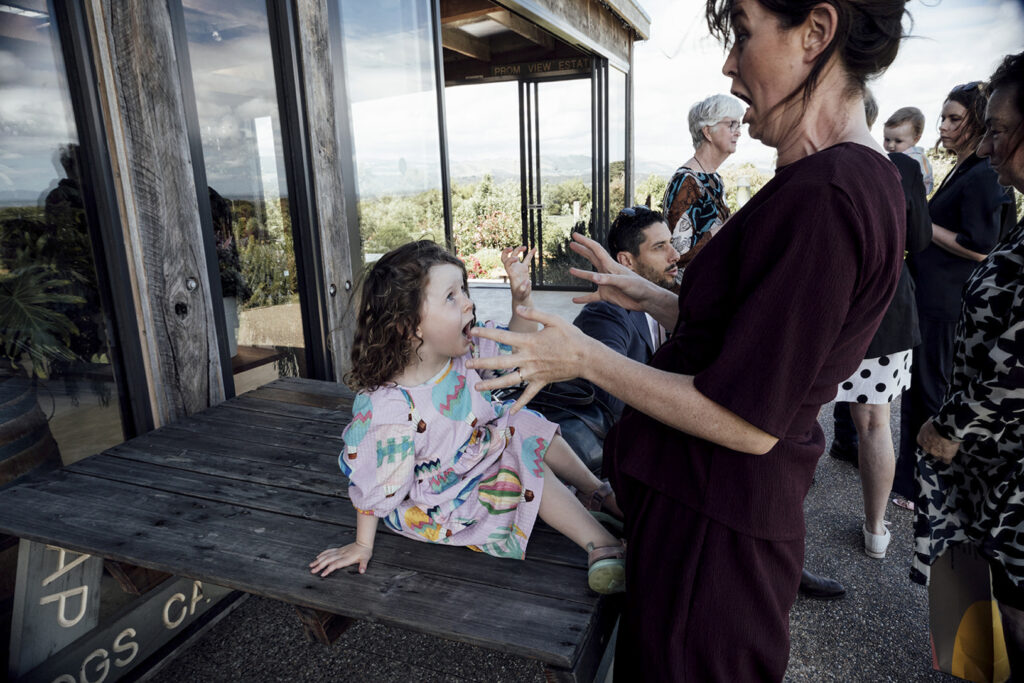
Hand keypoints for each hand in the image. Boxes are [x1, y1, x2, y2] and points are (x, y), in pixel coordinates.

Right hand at [310, 542, 371, 575]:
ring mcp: (339, 552)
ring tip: (311, 565)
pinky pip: (329, 551)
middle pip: (328, 560)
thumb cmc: (365, 552)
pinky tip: (318, 557)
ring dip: (318, 560)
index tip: (322, 574)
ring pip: (326, 556)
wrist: (364, 542)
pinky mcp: (339, 550)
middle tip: (312, 571)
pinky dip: (322, 554)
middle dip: (319, 566)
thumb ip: (363, 565)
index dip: (328, 569)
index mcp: (346, 559)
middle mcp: (341, 555)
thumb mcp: (366, 559)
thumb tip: (362, 571)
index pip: (335, 565)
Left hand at [467, 305, 596, 412]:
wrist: (586, 357)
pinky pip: (528, 394)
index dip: (486, 333)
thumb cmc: (571, 336)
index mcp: (529, 342)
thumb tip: (519, 308)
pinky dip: (520, 403)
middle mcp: (528, 358)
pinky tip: (511, 411)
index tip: (473, 332)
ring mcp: (533, 372)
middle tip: (467, 365)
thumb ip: (535, 313)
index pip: (502, 336)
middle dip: (482, 363)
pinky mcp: (541, 381)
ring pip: (509, 380)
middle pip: (500, 362)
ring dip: (492, 384)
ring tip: (477, 387)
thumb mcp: (554, 319)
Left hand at [502, 246, 535, 304]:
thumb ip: (524, 288)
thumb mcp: (521, 293)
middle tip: (512, 248)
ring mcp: (518, 268)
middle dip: (507, 251)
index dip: (509, 259)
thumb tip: (528, 281)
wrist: (521, 296)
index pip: (506, 263)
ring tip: (525, 247)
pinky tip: (535, 249)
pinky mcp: (524, 269)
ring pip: (515, 255)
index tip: (516, 258)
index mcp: (511, 273)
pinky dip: (530, 254)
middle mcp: (513, 269)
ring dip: (518, 249)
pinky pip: (527, 259)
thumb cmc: (520, 295)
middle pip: (506, 257)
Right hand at [568, 232, 659, 310]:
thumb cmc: (639, 288)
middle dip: (582, 250)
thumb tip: (593, 278)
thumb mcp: (624, 282)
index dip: (585, 241)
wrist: (647, 300)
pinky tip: (575, 300)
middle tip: (572, 244)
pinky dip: (583, 298)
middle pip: (592, 258)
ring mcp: (606, 284)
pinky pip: (592, 297)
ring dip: (581, 273)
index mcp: (611, 265)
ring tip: (570, 270)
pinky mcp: (607, 295)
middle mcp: (607, 272)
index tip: (575, 235)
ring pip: (590, 277)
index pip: (596, 249)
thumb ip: (608, 279)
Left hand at [917, 419, 958, 463]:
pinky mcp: (945, 456)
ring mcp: (935, 453)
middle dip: (935, 449)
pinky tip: (951, 455)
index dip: (929, 442)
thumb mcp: (929, 424)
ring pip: (938, 457)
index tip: (933, 441)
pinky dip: (949, 459)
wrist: (944, 428)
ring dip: (942, 454)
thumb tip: (931, 426)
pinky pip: (946, 461)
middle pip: (930, 451)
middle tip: (942, 444)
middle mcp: (926, 448)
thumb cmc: (937, 423)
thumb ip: (929, 428)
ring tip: (947, 450)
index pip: (923, 444)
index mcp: (920, 439)